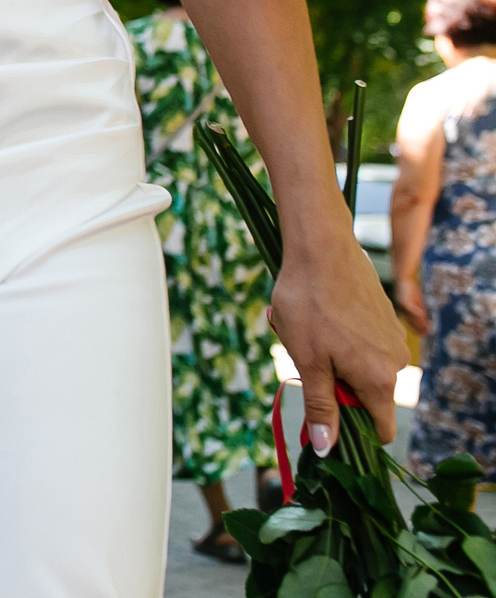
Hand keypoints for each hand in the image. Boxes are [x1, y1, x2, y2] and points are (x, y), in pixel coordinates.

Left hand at [271, 227, 408, 453]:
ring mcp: (392, 339)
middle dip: (330, 385)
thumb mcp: (308, 361)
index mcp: (380, 381)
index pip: (381, 429)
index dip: (353, 433)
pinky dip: (336, 338)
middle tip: (302, 357)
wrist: (321, 249)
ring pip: (357, 366)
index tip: (323, 423)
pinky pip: (359, 344)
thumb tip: (326, 448)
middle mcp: (395, 363)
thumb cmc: (309, 304)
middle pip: (363, 395)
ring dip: (329, 359)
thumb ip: (321, 407)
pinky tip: (315, 314)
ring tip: (304, 331)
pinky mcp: (384, 319)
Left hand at [395, 274, 428, 334]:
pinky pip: (409, 307)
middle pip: (412, 323)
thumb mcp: (418, 303)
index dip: (419, 330)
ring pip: (411, 316)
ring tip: (427, 326)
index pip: (412, 325)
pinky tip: (422, 314)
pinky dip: (415, 311)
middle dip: (420, 328)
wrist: (403, 279)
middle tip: (428, 333)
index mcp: (406, 312)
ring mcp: (402, 306)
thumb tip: (426, 321)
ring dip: (419, 322)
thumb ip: (421, 311)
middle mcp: (403, 311)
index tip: (427, 334)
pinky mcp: (402, 299)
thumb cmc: (410, 291)